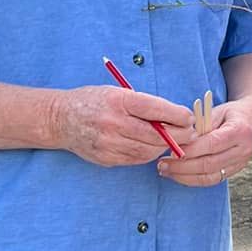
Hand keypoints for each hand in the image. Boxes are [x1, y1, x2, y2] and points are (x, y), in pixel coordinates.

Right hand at [52, 86, 193, 167]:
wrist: (61, 119)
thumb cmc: (93, 101)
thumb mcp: (116, 91)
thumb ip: (142, 104)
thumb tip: (174, 116)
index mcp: (118, 100)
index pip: (155, 109)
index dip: (176, 115)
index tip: (189, 118)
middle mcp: (113, 122)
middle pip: (155, 134)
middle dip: (178, 135)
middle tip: (190, 133)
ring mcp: (109, 143)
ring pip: (148, 150)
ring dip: (165, 146)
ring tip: (174, 140)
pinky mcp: (106, 158)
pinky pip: (136, 159)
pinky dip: (149, 154)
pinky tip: (153, 147)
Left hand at [157, 95, 251, 188]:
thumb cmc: (230, 113)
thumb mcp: (215, 111)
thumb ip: (199, 125)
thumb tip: (177, 140)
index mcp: (240, 131)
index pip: (211, 144)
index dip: (189, 150)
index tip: (170, 150)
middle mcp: (243, 150)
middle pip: (209, 164)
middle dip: (182, 167)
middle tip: (162, 164)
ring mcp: (241, 163)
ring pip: (209, 177)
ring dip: (184, 177)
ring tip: (166, 171)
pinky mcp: (235, 171)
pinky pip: (212, 180)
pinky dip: (193, 180)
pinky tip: (178, 175)